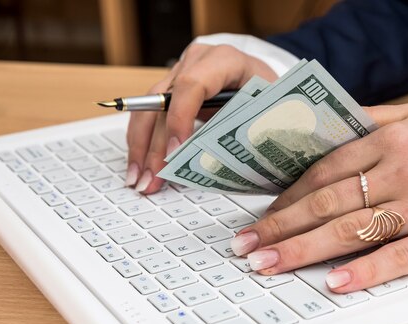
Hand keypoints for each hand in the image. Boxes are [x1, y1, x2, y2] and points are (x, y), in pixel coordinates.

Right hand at [125, 43, 277, 193]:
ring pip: (149, 111)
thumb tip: (222, 160)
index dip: (180, 120)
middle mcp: (195, 62)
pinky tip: (141, 166)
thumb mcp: (266, 107)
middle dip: (155, 146)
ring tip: (139, 179)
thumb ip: (244, 125)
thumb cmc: (269, 95)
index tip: (175, 154)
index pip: (192, 85)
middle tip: (149, 178)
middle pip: (163, 103)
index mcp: (224, 60)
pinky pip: (151, 116)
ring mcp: (180, 74)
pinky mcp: (172, 91)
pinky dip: (145, 144)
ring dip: (141, 148)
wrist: (264, 80)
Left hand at [229, 103, 407, 291]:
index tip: (263, 215)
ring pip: (352, 231)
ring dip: (305, 250)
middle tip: (247, 246)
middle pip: (328, 203)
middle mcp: (403, 172)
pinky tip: (334, 283)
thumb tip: (322, 132)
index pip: (324, 171)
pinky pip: (399, 258)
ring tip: (269, 264)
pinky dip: (365, 271)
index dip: (288, 196)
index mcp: (392, 141)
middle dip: (281, 226)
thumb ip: (371, 121)